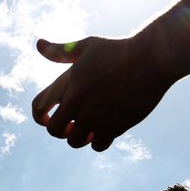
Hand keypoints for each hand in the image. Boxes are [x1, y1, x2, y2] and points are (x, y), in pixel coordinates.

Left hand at [31, 30, 174, 151]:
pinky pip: (98, 145)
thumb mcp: (87, 46)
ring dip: (80, 137)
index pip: (38, 108)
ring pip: (75, 142)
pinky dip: (100, 140)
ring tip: (90, 127)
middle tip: (71, 125)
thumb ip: (60, 51)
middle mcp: (77, 102)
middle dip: (60, 130)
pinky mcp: (114, 126)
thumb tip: (38, 45)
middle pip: (54, 131)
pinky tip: (106, 128)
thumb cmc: (118, 49)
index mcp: (67, 83)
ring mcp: (95, 116)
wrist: (151, 58)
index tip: (48, 118)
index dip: (39, 117)